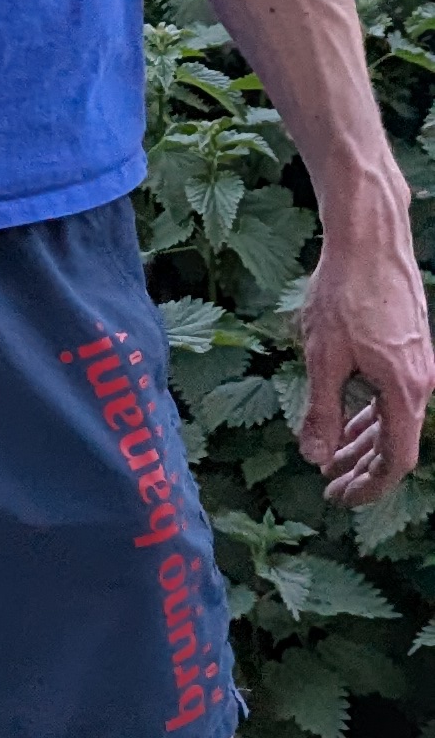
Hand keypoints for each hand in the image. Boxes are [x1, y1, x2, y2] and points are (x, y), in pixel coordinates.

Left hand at [296, 193, 433, 505]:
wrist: (370, 239)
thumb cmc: (343, 293)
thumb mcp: (322, 358)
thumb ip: (321, 412)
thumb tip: (316, 458)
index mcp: (405, 390)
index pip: (396, 460)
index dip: (369, 486)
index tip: (339, 499)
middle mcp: (421, 381)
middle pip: (396, 444)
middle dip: (362, 470)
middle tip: (329, 487)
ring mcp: (418, 365)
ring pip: (393, 419)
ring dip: (363, 442)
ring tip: (329, 460)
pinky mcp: (409, 349)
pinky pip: (392, 395)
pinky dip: (370, 414)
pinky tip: (346, 422)